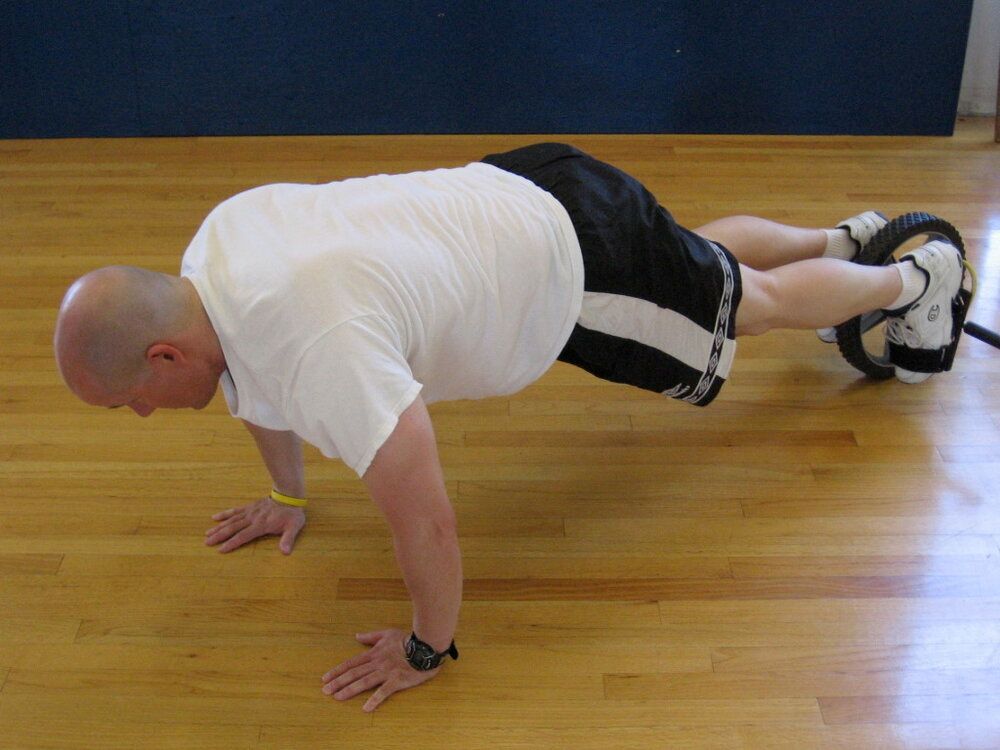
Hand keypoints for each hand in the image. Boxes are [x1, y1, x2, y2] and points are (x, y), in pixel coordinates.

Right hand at [205, 497, 304, 553]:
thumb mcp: (293, 527)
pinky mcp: (249, 507)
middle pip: (233, 528)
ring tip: (206, 533)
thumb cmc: (291, 514)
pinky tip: (214, 517)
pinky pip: (234, 511)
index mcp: (261, 525)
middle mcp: (252, 518)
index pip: (243, 536)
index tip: (220, 550)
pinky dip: (224, 514)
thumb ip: (288, 539)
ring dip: (219, 527)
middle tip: (207, 543)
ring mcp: (249, 512)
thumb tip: (285, 552)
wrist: (289, 495)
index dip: (232, 543)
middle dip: (219, 536)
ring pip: (231, 520)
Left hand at [322, 629, 439, 711]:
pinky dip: (374, 700)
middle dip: (338, 682)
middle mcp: (377, 664)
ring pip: (364, 682)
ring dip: (350, 690)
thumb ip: (371, 637)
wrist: (424, 646)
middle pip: (354, 674)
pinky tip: (366, 708)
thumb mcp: (387, 634)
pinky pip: (384, 691)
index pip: (351, 663)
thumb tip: (357, 636)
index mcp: (374, 654)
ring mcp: (386, 672)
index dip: (337, 671)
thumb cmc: (407, 640)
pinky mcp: (397, 681)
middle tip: (325, 691)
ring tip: (338, 697)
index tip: (325, 678)